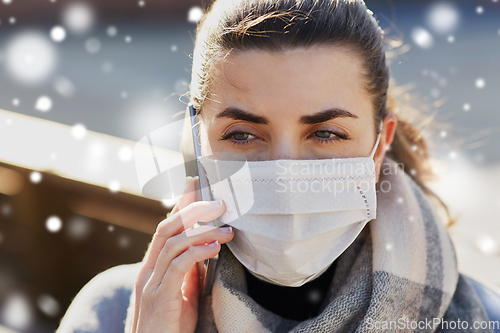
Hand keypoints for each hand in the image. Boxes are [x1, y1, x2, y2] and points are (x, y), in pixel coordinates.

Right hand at [131, 177, 232, 332]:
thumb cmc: (171, 326)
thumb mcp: (184, 293)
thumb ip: (190, 271)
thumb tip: (207, 248)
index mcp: (153, 266)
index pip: (167, 227)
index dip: (180, 203)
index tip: (195, 183)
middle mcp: (148, 270)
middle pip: (167, 227)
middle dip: (193, 210)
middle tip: (219, 202)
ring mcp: (150, 282)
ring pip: (173, 242)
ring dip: (202, 231)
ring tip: (227, 229)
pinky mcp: (159, 296)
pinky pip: (178, 265)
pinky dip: (198, 252)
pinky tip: (216, 248)